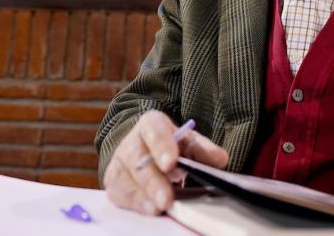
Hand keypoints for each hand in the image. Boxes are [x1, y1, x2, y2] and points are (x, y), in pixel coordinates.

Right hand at [103, 111, 228, 214]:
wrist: (147, 151)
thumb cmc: (171, 146)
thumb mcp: (189, 143)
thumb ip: (204, 150)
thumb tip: (220, 158)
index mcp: (152, 124)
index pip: (154, 130)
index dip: (162, 146)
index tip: (171, 163)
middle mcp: (132, 140)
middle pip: (139, 159)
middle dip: (154, 181)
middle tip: (167, 198)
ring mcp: (119, 161)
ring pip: (127, 178)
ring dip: (145, 195)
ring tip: (160, 207)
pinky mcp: (114, 181)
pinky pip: (120, 193)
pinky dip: (136, 203)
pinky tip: (149, 209)